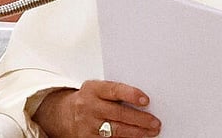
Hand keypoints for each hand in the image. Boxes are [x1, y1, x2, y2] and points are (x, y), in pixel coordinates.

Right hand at [33, 80, 160, 137]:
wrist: (65, 113)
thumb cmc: (90, 98)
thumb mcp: (99, 89)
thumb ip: (116, 92)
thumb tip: (144, 101)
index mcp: (93, 89)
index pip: (115, 90)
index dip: (131, 95)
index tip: (146, 100)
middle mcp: (89, 106)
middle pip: (118, 113)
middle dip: (140, 119)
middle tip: (155, 123)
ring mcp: (88, 124)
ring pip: (116, 130)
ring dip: (136, 133)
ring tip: (150, 132)